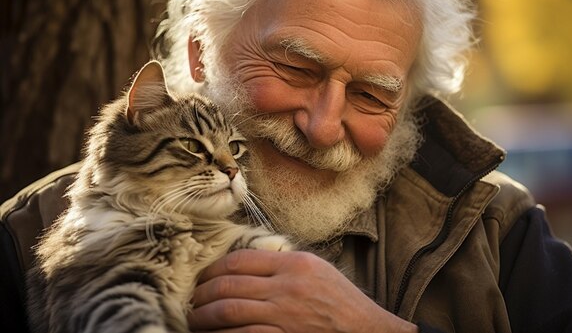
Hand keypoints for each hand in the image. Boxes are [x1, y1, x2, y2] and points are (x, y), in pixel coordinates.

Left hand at [188, 249, 416, 332]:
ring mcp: (285, 316)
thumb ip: (283, 264)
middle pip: (228, 285)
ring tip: (194, 320)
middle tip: (191, 301)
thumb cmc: (341, 302)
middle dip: (201, 294)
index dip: (213, 269)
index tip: (202, 277)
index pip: (239, 260)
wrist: (366, 332)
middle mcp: (287, 287)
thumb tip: (245, 264)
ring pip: (229, 312)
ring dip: (203, 317)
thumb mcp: (316, 270)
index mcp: (293, 264)